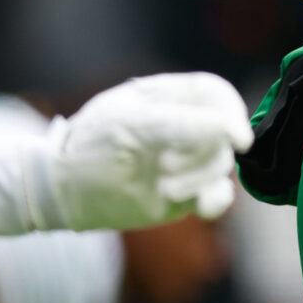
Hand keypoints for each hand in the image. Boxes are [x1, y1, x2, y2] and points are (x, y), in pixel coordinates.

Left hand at [39, 72, 253, 230]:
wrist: (65, 191)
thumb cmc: (92, 146)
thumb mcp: (130, 127)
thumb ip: (179, 125)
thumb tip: (230, 130)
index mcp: (169, 96)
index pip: (216, 93)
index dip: (232, 112)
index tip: (237, 138)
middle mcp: (184, 125)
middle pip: (223, 132)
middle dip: (204, 152)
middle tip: (166, 165)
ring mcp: (186, 159)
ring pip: (220, 164)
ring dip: (199, 178)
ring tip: (164, 188)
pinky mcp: (186, 192)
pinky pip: (217, 194)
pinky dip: (217, 200)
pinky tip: (205, 208)